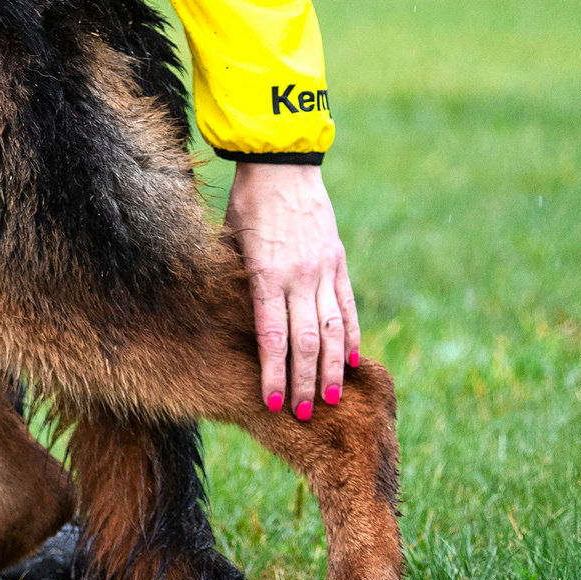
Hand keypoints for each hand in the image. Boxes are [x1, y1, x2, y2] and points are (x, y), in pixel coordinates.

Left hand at [226, 161, 359, 421]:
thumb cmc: (244, 204)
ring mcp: (324, 270)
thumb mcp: (227, 242)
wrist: (282, 165)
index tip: (271, 401)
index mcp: (266, 274)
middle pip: (307, 342)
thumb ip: (232, 282)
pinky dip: (353, 338)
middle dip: (304, 382)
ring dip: (333, 369)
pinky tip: (354, 362)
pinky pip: (348, 308)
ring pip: (334, 330)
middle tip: (304, 414)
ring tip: (332, 399)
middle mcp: (299, 277)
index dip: (274, 373)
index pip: (272, 337)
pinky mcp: (339, 262)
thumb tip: (226, 322)